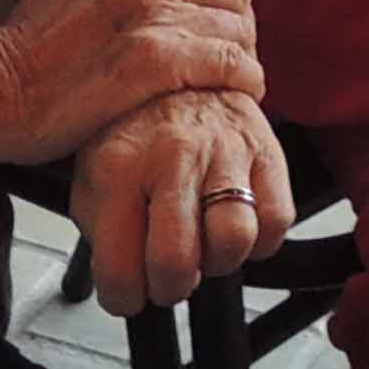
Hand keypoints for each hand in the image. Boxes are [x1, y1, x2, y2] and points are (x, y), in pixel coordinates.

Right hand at [0, 0, 262, 159]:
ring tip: (242, 72)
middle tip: (239, 46)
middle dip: (240, 17)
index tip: (226, 8)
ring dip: (244, 50)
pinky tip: (246, 88)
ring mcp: (148, 15)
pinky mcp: (154, 61)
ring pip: (233, 24)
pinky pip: (226, 61)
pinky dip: (244, 75)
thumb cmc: (24, 48)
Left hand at [70, 87, 292, 317]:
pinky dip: (258, 240)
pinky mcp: (267, 151)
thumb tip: (124, 281)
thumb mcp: (92, 177)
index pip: (119, 268)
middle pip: (177, 260)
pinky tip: (231, 225)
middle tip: (164, 277)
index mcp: (118, 167)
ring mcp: (224, 151)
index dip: (123, 298)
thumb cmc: (133, 132)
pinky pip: (276, 219)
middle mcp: (172, 156)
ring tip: (201, 248)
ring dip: (217, 263)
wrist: (180, 70)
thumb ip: (101, 230)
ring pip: (233, 239)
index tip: (127, 293)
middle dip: (169, 288)